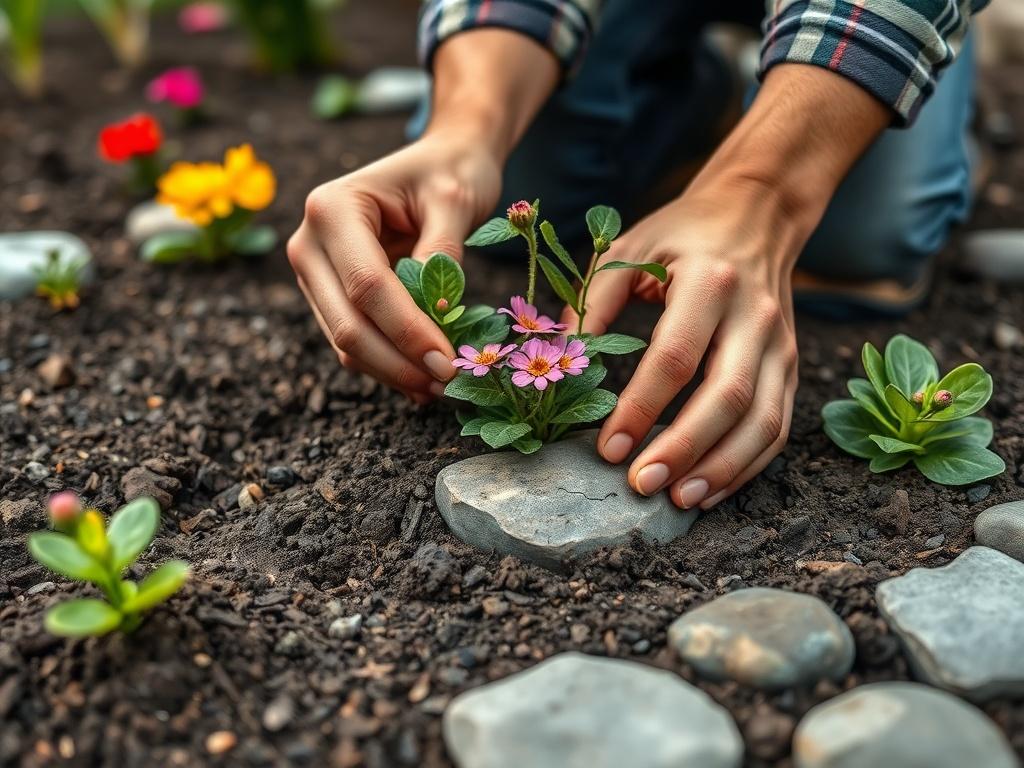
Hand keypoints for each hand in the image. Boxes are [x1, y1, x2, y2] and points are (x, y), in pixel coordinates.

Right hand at [288, 133, 502, 400]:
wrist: (441, 163)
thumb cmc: (450, 173)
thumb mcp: (455, 201)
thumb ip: (442, 254)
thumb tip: (436, 315)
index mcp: (331, 208)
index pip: (366, 285)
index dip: (407, 331)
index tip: (447, 362)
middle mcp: (308, 243)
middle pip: (347, 323)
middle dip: (397, 362)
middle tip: (446, 381)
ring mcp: (314, 273)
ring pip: (345, 343)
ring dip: (392, 371)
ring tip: (439, 385)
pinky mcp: (328, 296)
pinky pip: (354, 342)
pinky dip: (388, 364)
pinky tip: (422, 378)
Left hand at [567, 179, 800, 508]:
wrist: (755, 214)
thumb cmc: (680, 237)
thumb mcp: (627, 251)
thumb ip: (591, 303)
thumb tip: (563, 364)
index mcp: (709, 282)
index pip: (674, 357)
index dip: (641, 408)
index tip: (607, 448)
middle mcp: (754, 316)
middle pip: (727, 396)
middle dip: (684, 448)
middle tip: (641, 485)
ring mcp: (780, 344)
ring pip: (762, 420)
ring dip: (722, 468)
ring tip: (678, 499)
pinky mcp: (790, 365)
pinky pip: (777, 426)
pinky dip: (747, 465)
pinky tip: (710, 488)